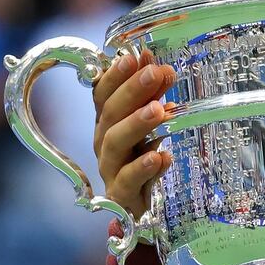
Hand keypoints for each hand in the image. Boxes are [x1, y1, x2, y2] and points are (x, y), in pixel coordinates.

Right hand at [92, 50, 177, 217]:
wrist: (146, 207)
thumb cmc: (146, 156)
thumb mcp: (153, 122)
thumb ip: (154, 95)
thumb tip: (159, 64)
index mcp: (109, 121)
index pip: (103, 93)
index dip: (115, 75)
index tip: (133, 57)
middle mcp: (105, 142)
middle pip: (109, 114)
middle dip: (131, 91)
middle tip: (154, 74)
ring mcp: (110, 169)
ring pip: (115, 144)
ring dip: (136, 124)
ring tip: (159, 110)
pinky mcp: (120, 196)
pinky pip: (127, 182)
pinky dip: (143, 168)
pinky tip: (162, 157)